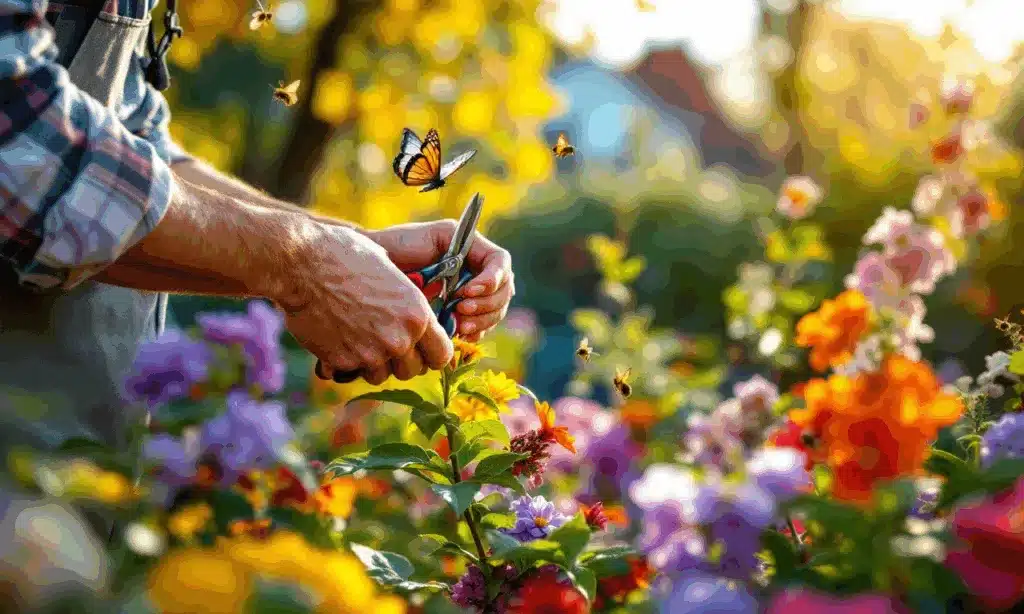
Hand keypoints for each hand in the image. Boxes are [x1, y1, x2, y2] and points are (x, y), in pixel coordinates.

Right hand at [277, 223, 453, 383]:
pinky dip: (349, 362)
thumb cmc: (348, 255)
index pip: (442, 355)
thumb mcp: (392, 272)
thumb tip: (418, 321)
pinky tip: (340, 340)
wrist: (303, 263)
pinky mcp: (343, 362)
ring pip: (383, 376)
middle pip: (413, 371)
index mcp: (417, 315)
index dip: (432, 353)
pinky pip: (355, 373)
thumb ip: (409, 304)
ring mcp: (370, 354)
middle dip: (403, 361)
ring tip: (362, 340)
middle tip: (387, 344)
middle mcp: (399, 339)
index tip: (422, 348)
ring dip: (376, 364)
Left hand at [367, 220, 514, 341]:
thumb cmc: (400, 246)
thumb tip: (478, 275)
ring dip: (482, 321)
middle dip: (486, 304)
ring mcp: (472, 294)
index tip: (467, 291)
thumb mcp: (434, 237)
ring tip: (459, 326)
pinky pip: (481, 327)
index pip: (501, 263)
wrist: (375, 269)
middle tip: (460, 311)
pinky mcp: (461, 314)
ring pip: (496, 311)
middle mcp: (479, 271)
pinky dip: (475, 333)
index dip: (492, 279)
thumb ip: (461, 247)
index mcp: (474, 249)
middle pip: (504, 291)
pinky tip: (460, 335)